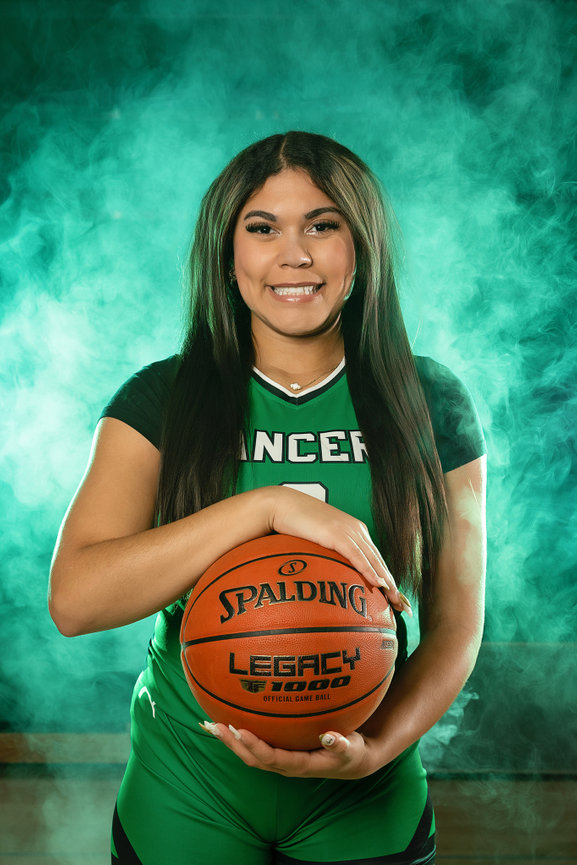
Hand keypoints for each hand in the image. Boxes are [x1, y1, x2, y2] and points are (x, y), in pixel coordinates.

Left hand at [200, 721, 382, 779]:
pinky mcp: (279, 752)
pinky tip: (225, 719)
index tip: (240, 731)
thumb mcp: (353, 749)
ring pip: (249, 754)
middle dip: (234, 744)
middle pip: (253, 758)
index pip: (273, 758)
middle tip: (217, 725)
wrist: (352, 762)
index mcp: (301, 765)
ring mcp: (280, 760)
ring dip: (230, 741)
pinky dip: (238, 735)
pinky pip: (255, 744)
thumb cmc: (352, 751)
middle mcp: (286, 766)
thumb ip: (342, 745)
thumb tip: (331, 737)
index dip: (256, 747)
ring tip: (210, 724)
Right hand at [268, 486, 411, 615]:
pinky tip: (379, 584)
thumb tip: (328, 575)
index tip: (396, 598)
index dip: (388, 578)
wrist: (282, 505)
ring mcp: (348, 531)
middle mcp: (357, 531)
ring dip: (387, 582)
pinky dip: (369, 571)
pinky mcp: (337, 534)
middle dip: (394, 585)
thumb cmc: (295, 523)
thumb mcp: (317, 539)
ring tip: (397, 601)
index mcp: (355, 531)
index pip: (375, 558)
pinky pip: (357, 556)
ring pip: (373, 560)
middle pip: (380, 562)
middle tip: (405, 607)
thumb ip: (327, 552)